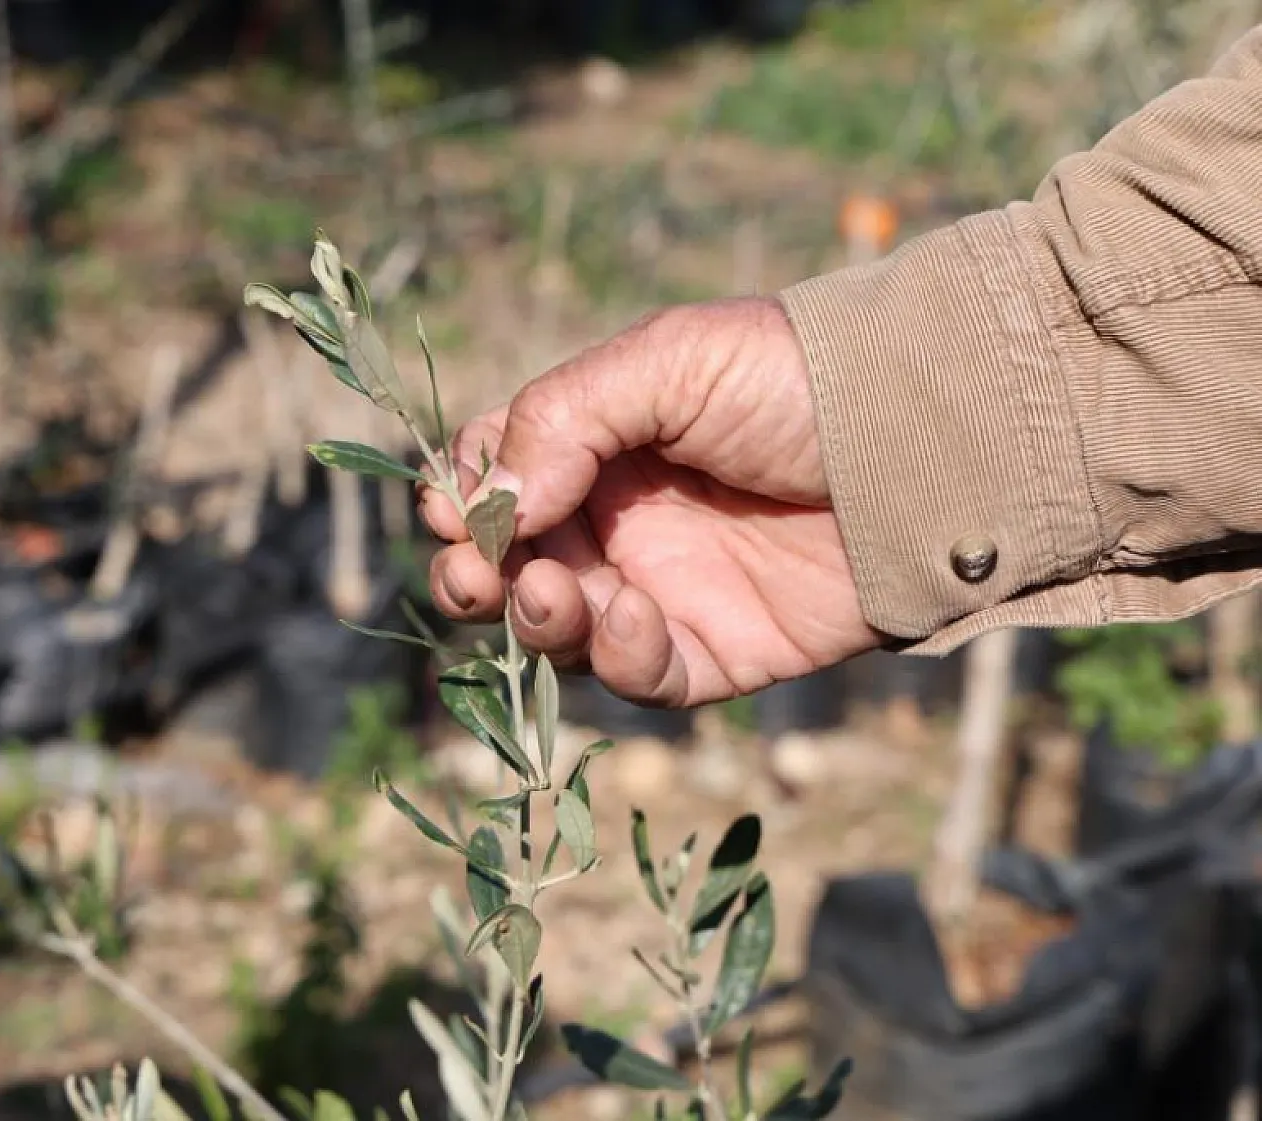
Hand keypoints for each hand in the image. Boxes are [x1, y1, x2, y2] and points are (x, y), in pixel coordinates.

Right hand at [419, 297, 880, 708]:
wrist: (923, 443)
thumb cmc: (791, 379)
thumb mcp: (668, 363)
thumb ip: (564, 419)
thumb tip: (486, 506)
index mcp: (594, 444)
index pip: (493, 479)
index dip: (460, 499)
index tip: (451, 509)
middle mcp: (616, 521)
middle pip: (508, 567)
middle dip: (474, 575)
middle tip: (475, 572)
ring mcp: (662, 590)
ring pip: (559, 631)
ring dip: (536, 617)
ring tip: (549, 588)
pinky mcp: (713, 652)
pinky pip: (638, 676)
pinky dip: (617, 657)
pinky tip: (632, 615)